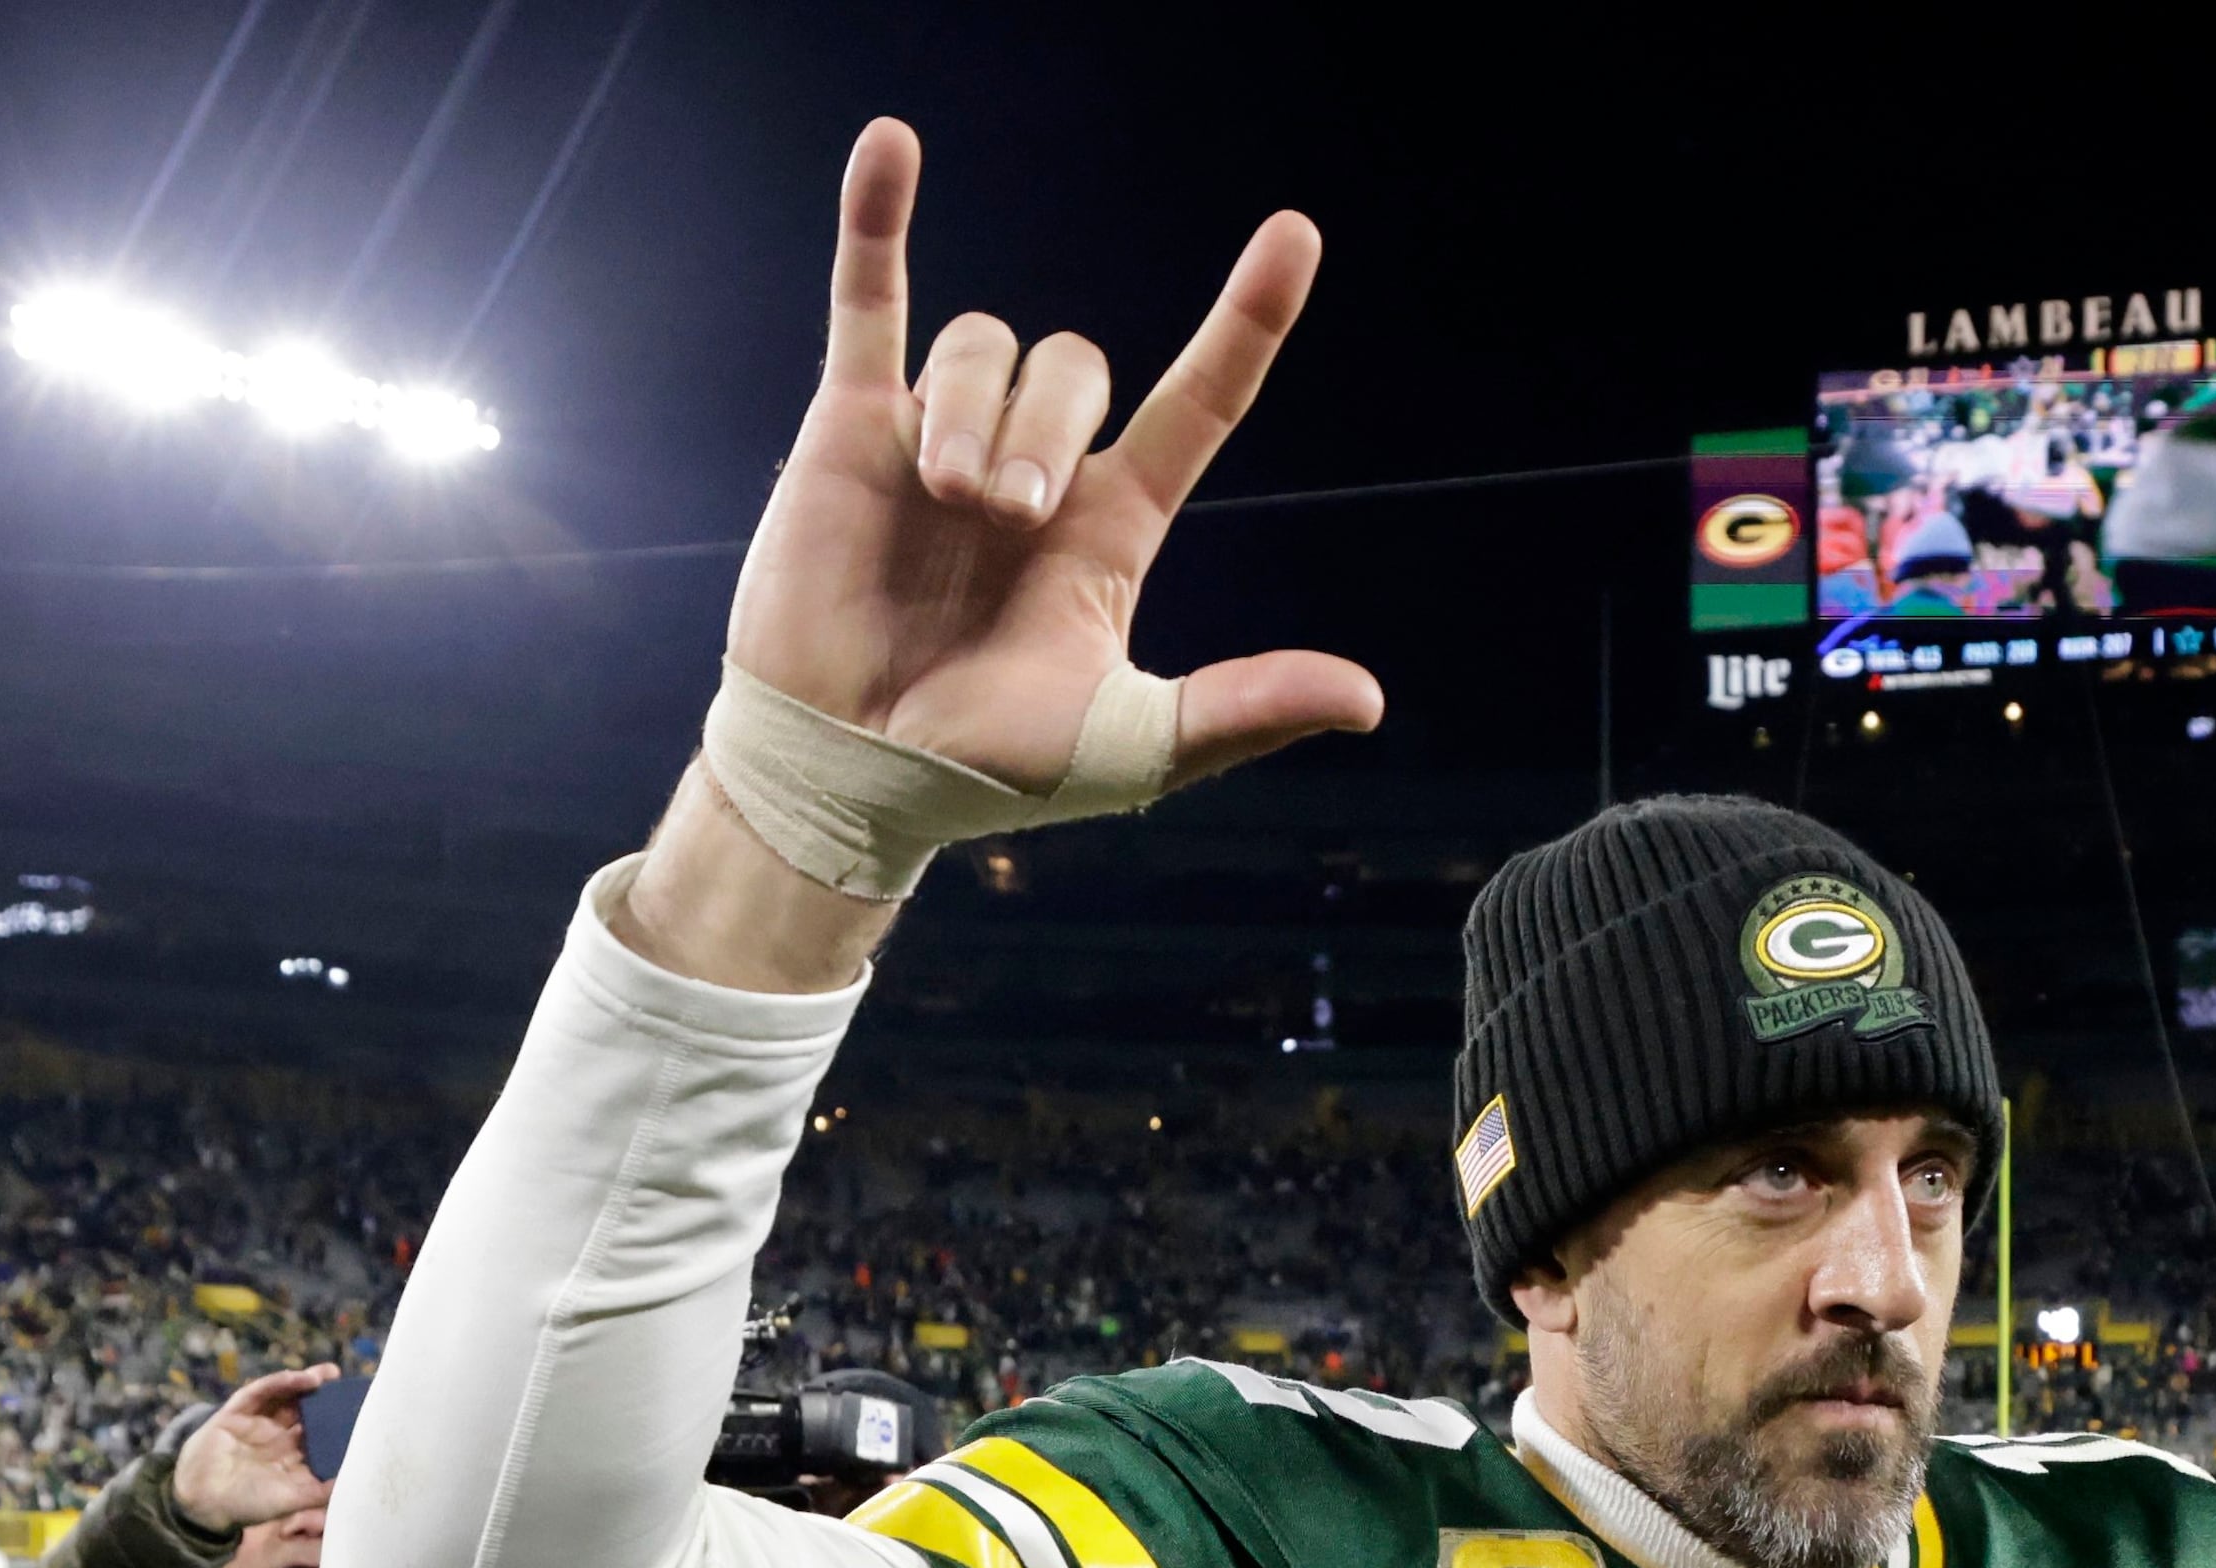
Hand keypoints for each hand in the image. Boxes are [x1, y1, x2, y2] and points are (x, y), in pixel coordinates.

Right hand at [174, 1366, 337, 1535]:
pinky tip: (300, 1378)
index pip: (319, 1436)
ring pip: (285, 1397)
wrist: (203, 1505)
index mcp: (290, 1458)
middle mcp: (275, 1438)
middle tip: (348, 1385)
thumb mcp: (292, 1499)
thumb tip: (354, 1481)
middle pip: (305, 1411)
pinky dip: (280, 1382)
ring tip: (328, 1375)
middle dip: (326, 1398)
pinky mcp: (235, 1413)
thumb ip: (321, 1491)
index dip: (338, 1424)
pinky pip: (259, 1392)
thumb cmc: (247, 1506)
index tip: (362, 1414)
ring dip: (306, 1383)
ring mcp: (255, 1423)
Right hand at [618, 120, 1383, 990]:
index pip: (1201, 402)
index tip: (1293, 236)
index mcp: (1112, 525)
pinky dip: (876, 221)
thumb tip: (1366, 700)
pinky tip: (891, 146)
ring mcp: (941, 437)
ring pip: (983, 346)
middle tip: (1006, 517)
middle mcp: (1035, 467)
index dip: (1248, 321)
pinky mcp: (851, 428)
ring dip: (972, 415)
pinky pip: (869, 301)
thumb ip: (1240, 711)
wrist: (849, 774)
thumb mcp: (1130, 746)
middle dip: (1047, 429)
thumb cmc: (986, 772)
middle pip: (1076, 364)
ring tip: (946, 499)